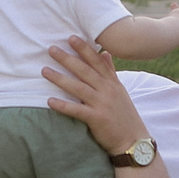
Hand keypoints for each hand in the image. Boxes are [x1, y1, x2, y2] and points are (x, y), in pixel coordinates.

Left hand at [40, 33, 145, 154]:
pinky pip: (77, 110)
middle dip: (68, 59)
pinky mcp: (98, 119)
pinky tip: (49, 100)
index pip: (97, 61)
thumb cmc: (124, 115)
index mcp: (112, 83)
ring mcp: (103, 104)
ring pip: (79, 87)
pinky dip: (63, 105)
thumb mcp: (120, 91)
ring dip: (60, 78)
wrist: (134, 140)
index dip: (84, 49)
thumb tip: (105, 52)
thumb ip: (110, 72)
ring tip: (44, 70)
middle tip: (51, 48)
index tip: (71, 37)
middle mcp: (108, 90)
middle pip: (85, 71)